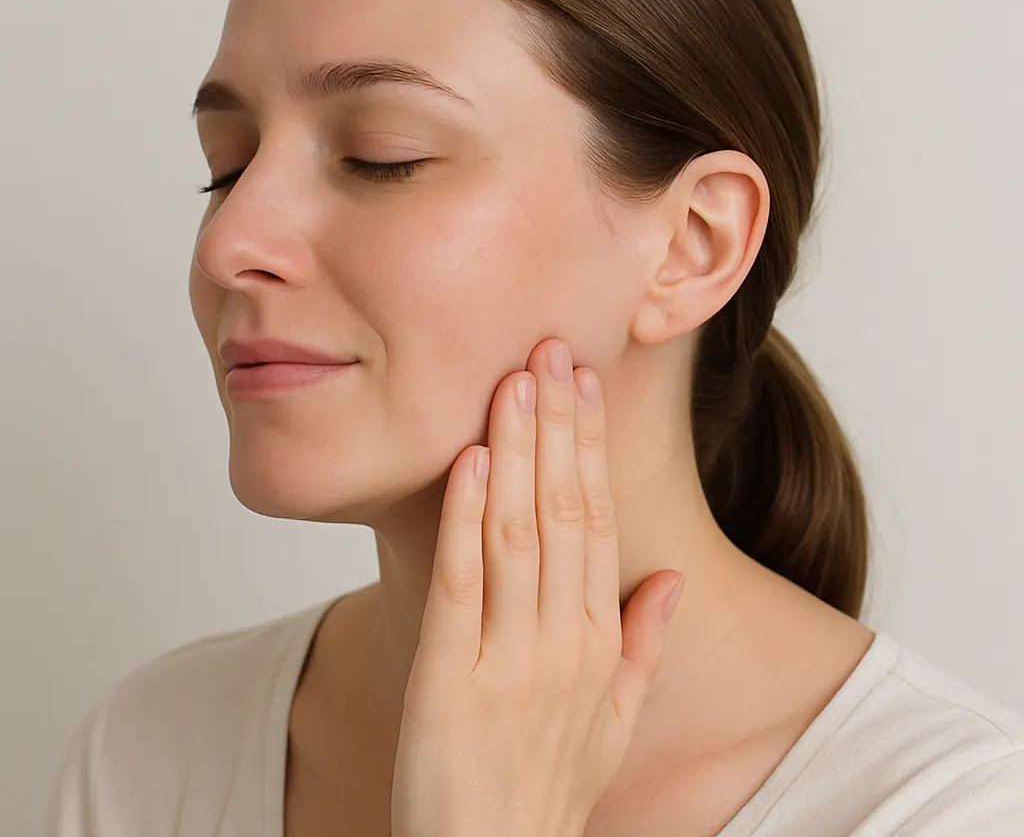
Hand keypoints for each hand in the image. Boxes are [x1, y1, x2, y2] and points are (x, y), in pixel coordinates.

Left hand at [390, 338, 685, 836]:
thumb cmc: (550, 791)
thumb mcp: (615, 722)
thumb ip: (644, 643)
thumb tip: (674, 576)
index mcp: (598, 643)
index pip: (598, 520)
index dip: (590, 446)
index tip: (584, 382)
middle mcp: (562, 641)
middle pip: (563, 510)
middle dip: (558, 425)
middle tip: (551, 348)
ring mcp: (509, 659)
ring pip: (518, 532)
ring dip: (518, 450)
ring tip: (515, 379)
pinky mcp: (449, 679)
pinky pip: (461, 583)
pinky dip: (466, 517)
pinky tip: (471, 459)